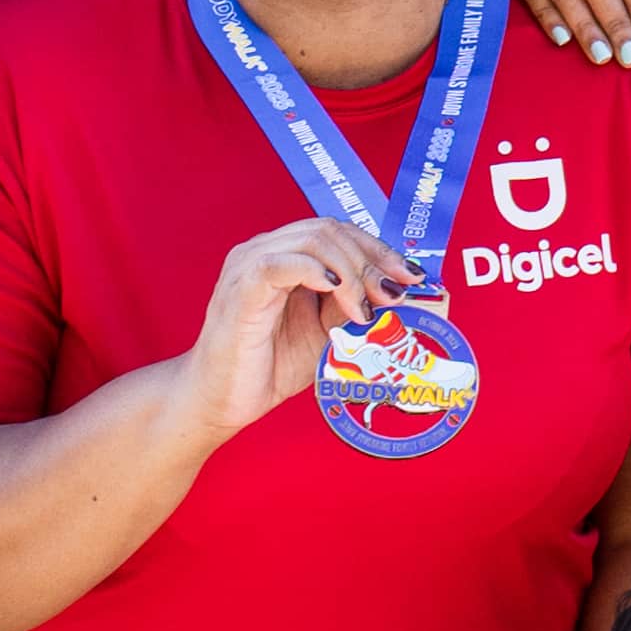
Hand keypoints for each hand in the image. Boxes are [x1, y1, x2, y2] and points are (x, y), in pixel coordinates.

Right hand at [176, 211, 401, 425]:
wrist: (220, 401)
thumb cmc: (268, 366)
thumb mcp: (328, 335)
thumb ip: (358, 310)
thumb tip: (407, 297)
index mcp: (287, 256)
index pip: (339, 232)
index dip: (379, 250)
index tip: (411, 277)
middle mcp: (267, 251)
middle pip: (330, 229)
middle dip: (372, 259)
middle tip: (393, 297)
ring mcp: (250, 266)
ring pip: (312, 239)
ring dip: (352, 270)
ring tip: (364, 309)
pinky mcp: (241, 290)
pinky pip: (280, 263)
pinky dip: (316, 271)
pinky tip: (337, 292)